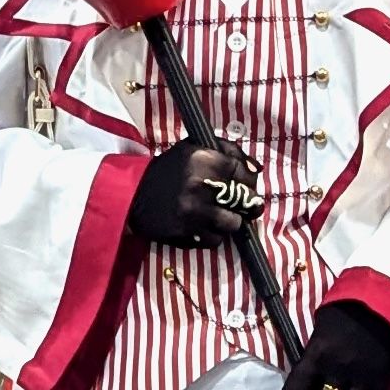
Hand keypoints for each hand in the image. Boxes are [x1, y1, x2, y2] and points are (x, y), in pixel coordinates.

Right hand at [127, 140, 262, 248]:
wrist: (132, 196)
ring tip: (218, 214)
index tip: (246, 185)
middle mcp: (200, 185)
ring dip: (230, 221)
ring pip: (233, 223)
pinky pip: (216, 240)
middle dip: (246, 202)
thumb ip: (226, 151)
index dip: (249, 180)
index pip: (242, 171)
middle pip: (244, 199)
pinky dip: (214, 235)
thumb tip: (257, 168)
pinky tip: (203, 225)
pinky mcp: (187, 232)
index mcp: (201, 159)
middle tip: (239, 203)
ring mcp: (194, 211)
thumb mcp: (191, 149)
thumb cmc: (167, 171)